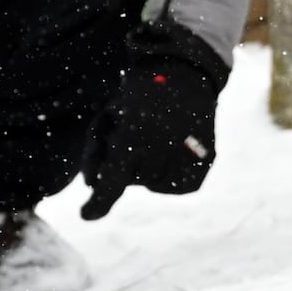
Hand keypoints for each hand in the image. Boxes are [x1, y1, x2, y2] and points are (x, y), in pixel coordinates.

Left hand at [80, 17, 230, 221]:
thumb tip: (90, 185)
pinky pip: (175, 185)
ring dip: (146, 169)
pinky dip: (166, 174)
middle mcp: (163, 147)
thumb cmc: (138, 96)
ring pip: (152, 184)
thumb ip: (94, 152)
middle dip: (127, 165)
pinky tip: (169, 151)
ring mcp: (187, 157)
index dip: (100, 201)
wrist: (185, 74)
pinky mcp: (204, 164)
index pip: (114, 178)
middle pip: (131, 180)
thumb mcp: (108, 116)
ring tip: (154, 140)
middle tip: (136, 136)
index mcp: (135, 134)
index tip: (86, 216)